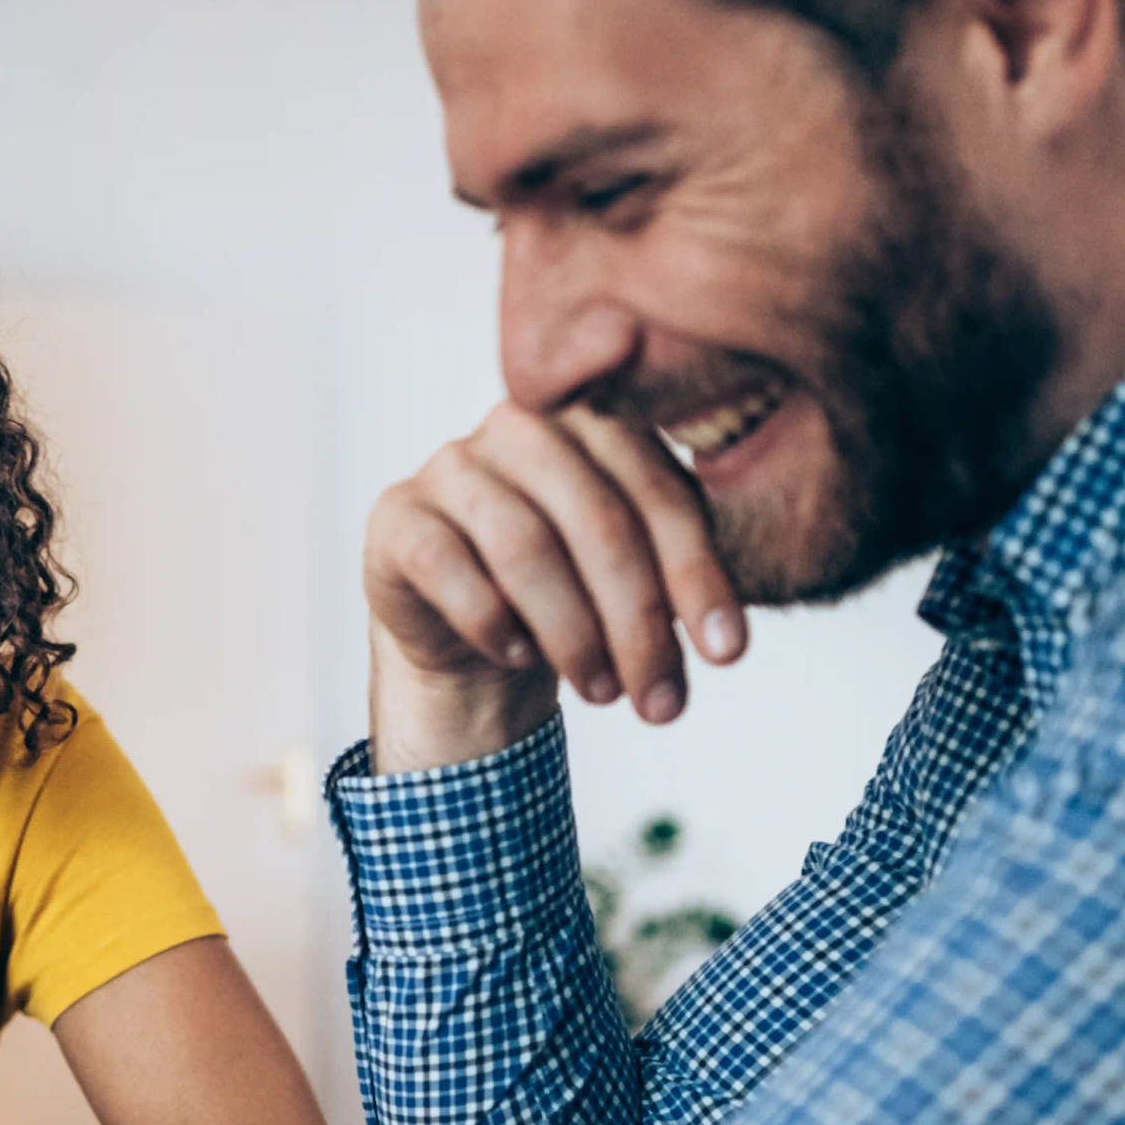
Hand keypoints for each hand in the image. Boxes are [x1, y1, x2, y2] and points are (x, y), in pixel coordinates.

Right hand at [365, 402, 747, 772]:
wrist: (466, 626)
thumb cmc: (567, 591)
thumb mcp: (635, 577)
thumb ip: (681, 575)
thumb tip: (726, 639)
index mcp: (596, 421)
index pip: (660, 494)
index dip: (697, 578)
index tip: (727, 655)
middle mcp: (522, 427)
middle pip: (597, 522)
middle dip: (637, 624)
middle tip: (660, 703)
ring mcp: (451, 465)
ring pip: (524, 547)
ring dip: (572, 635)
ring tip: (602, 692)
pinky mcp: (397, 515)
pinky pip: (446, 565)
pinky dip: (491, 621)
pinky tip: (518, 657)